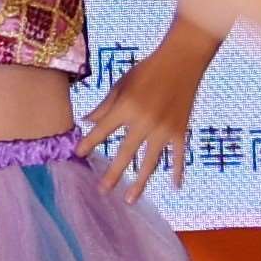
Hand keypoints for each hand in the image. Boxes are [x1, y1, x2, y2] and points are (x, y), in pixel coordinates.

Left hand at [75, 58, 204, 208]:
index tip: (78, 155)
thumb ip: (104, 106)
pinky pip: (178, 156)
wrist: (182, 60)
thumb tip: (86, 122)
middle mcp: (144, 121)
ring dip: (140, 182)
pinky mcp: (180, 130)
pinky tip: (175, 187)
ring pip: (150, 162)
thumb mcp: (121, 84)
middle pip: (125, 154)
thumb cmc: (147, 70)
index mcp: (126, 107)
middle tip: (101, 191)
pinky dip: (178, 171)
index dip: (89, 143)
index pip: (102, 131)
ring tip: (130, 199)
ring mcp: (164, 129)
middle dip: (112, 174)